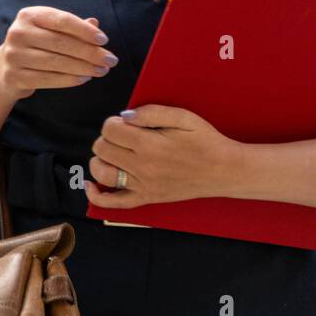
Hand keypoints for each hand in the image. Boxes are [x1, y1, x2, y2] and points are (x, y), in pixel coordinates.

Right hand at [0, 8, 117, 100]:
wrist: (4, 69)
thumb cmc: (35, 45)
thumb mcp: (50, 30)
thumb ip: (71, 27)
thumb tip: (95, 24)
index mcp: (29, 15)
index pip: (62, 20)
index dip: (85, 30)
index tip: (104, 40)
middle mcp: (18, 32)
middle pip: (62, 43)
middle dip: (90, 53)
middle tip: (111, 60)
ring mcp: (14, 55)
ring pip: (57, 62)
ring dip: (84, 68)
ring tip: (102, 71)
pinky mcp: (15, 76)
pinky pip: (48, 79)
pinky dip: (70, 80)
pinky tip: (85, 78)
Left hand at [85, 104, 235, 206]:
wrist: (223, 170)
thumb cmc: (205, 141)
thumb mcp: (183, 117)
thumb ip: (152, 112)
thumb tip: (125, 116)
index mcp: (150, 144)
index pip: (110, 130)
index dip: (113, 122)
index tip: (126, 122)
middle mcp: (142, 167)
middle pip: (102, 149)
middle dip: (107, 137)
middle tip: (124, 135)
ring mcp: (142, 186)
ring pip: (102, 173)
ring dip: (100, 159)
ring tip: (114, 152)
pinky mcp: (146, 198)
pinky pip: (114, 203)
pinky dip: (97, 196)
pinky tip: (93, 184)